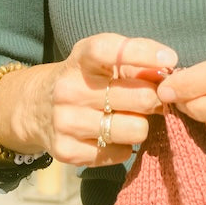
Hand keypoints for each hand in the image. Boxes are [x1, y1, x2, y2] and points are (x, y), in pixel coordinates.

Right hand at [15, 33, 177, 167]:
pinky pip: (121, 153)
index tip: (170, 61)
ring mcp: (66, 122)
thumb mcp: (101, 60)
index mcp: (80, 59)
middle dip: (155, 98)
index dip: (143, 53)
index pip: (110, 51)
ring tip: (132, 117)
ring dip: (142, 124)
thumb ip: (135, 61)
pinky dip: (125, 146)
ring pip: (135, 129)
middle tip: (153, 99)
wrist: (36, 108)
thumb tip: (169, 72)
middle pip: (139, 97)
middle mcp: (69, 89)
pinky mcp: (67, 151)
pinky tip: (113, 135)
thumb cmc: (85, 79)